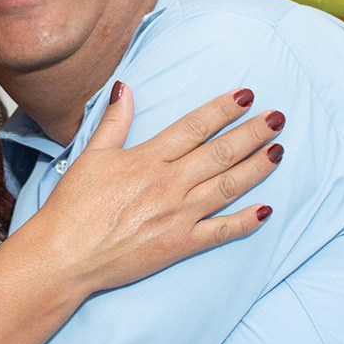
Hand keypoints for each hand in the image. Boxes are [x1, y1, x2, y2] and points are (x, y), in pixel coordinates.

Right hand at [31, 82, 282, 294]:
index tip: (247, 96)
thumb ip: (114, 122)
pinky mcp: (180, 244)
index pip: (195, 126)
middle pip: (220, 152)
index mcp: (147, 158)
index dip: (223, 109)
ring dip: (256, 168)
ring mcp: (178, 216)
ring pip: (228, 186)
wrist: (64, 255)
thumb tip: (126, 88)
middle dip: (252, 133)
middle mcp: (169, 183)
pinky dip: (245, 221)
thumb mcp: (90, 156)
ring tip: (278, 151)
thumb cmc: (72, 207)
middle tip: (279, 118)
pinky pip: (221, 231)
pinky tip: (265, 210)